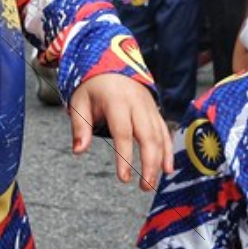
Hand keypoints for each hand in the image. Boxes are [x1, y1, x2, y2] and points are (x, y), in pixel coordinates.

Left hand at [67, 71, 173, 189]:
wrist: (112, 61)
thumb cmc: (93, 85)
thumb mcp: (79, 101)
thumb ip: (80, 126)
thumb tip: (79, 150)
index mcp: (116, 100)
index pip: (123, 132)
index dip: (125, 156)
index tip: (123, 178)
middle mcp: (137, 103)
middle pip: (148, 136)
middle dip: (148, 164)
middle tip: (143, 187)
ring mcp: (149, 107)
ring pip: (160, 136)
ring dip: (159, 161)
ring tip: (152, 184)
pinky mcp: (155, 111)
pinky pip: (165, 131)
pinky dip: (168, 150)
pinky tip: (167, 169)